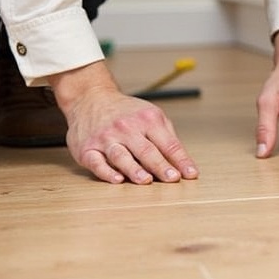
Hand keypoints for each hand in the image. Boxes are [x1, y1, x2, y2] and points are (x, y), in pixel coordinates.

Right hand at [48, 61, 198, 183]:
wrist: (90, 98)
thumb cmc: (126, 112)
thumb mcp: (152, 116)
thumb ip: (168, 139)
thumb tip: (185, 165)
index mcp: (147, 120)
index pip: (168, 144)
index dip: (180, 160)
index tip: (191, 174)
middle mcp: (126, 128)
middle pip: (146, 151)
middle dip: (160, 165)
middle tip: (172, 178)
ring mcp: (106, 139)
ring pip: (121, 156)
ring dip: (134, 169)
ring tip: (145, 180)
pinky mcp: (87, 149)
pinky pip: (97, 162)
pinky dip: (106, 172)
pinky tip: (117, 179)